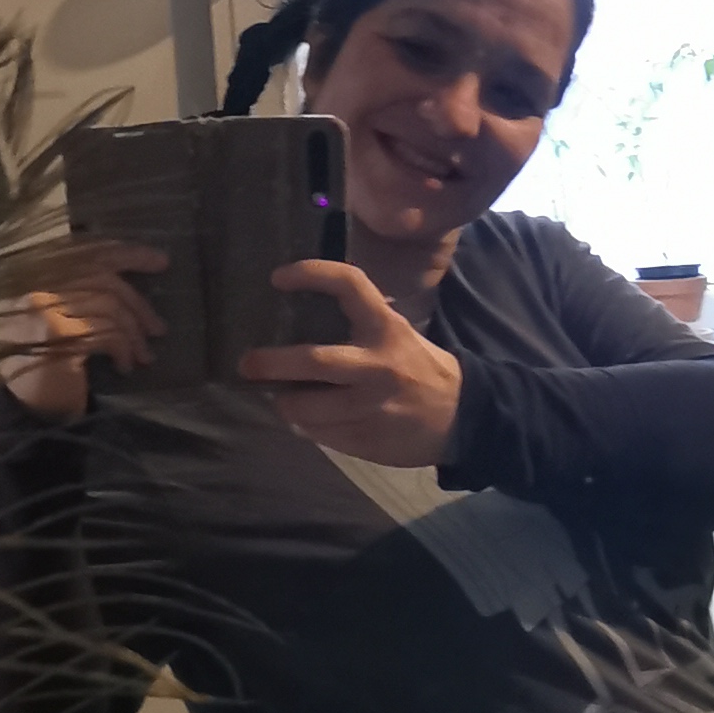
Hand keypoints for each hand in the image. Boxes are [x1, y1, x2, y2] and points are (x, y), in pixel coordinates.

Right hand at [0, 242, 166, 420]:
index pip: (90, 250)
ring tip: (144, 355)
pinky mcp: (55, 333)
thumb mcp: (63, 316)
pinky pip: (105, 332)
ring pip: (109, 306)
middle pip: (104, 279)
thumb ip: (87, 293)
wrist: (17, 399)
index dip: (129, 253)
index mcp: (39, 271)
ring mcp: (43, 305)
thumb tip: (135, 284)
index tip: (162, 261)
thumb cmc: (41, 358)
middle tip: (158, 328)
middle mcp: (38, 281)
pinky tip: (124, 365)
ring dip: (134, 333)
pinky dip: (122, 349)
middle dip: (138, 304)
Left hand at [240, 262, 463, 462]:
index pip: (349, 284)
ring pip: (308, 409)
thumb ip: (358, 327)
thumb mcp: (397, 335)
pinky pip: (321, 435)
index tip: (277, 278)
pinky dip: (308, 427)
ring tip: (283, 400)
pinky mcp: (367, 439)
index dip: (311, 273)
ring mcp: (372, 406)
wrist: (465, 418)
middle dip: (272, 363)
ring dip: (287, 405)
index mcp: (386, 328)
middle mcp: (378, 365)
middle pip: (314, 361)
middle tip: (247, 364)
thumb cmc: (420, 368)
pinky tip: (312, 421)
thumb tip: (296, 328)